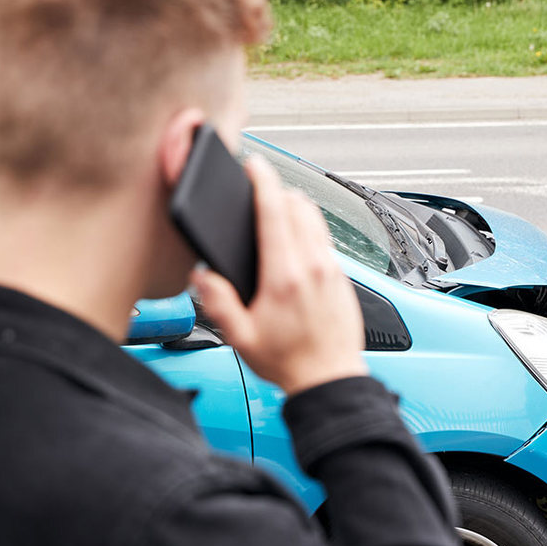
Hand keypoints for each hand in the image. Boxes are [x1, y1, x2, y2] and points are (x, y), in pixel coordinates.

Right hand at [193, 157, 367, 394]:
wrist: (331, 379)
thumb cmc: (288, 361)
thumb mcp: (240, 338)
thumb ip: (218, 304)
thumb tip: (203, 276)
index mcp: (285, 277)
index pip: (275, 213)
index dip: (263, 182)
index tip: (255, 166)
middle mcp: (313, 267)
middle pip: (299, 206)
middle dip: (278, 192)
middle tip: (259, 192)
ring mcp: (332, 270)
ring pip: (316, 219)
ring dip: (296, 208)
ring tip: (276, 212)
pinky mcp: (343, 278)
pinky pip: (326, 240)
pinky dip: (309, 231)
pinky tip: (295, 244)